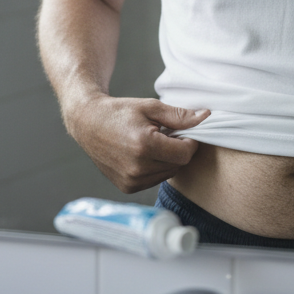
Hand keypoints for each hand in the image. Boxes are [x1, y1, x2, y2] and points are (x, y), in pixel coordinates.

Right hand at [64, 96, 209, 192]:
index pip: (185, 154)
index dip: (189, 141)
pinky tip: (143, 154)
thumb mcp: (150, 107)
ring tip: (151, 143)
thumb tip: (205, 117)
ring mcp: (131, 180)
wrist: (87, 122)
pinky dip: (155, 168)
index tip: (181, 132)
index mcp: (144, 146)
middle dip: (177, 149)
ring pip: (168, 174)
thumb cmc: (119, 112)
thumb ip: (179, 115)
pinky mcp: (127, 187)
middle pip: (178, 165)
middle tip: (163, 134)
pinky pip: (154, 180)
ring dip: (167, 160)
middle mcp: (137, 168)